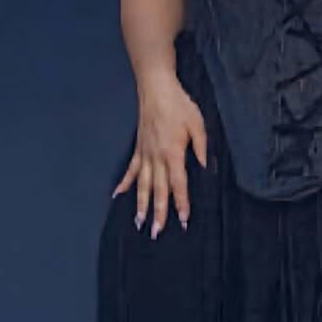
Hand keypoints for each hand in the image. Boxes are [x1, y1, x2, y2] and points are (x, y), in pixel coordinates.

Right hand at [112, 71, 208, 238]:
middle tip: (157, 232)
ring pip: (142, 185)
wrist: (157, 89)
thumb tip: (204, 168)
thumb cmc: (180, 105)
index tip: (183, 220)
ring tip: (138, 223)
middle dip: (158, 213)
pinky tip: (117, 195)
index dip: (181, 203)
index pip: (178, 184)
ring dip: (140, 205)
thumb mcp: (198, 125)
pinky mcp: (138, 149)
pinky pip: (131, 170)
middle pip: (157, 190)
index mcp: (173, 153)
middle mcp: (156, 157)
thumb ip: (200, 148)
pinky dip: (124, 183)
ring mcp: (145, 154)